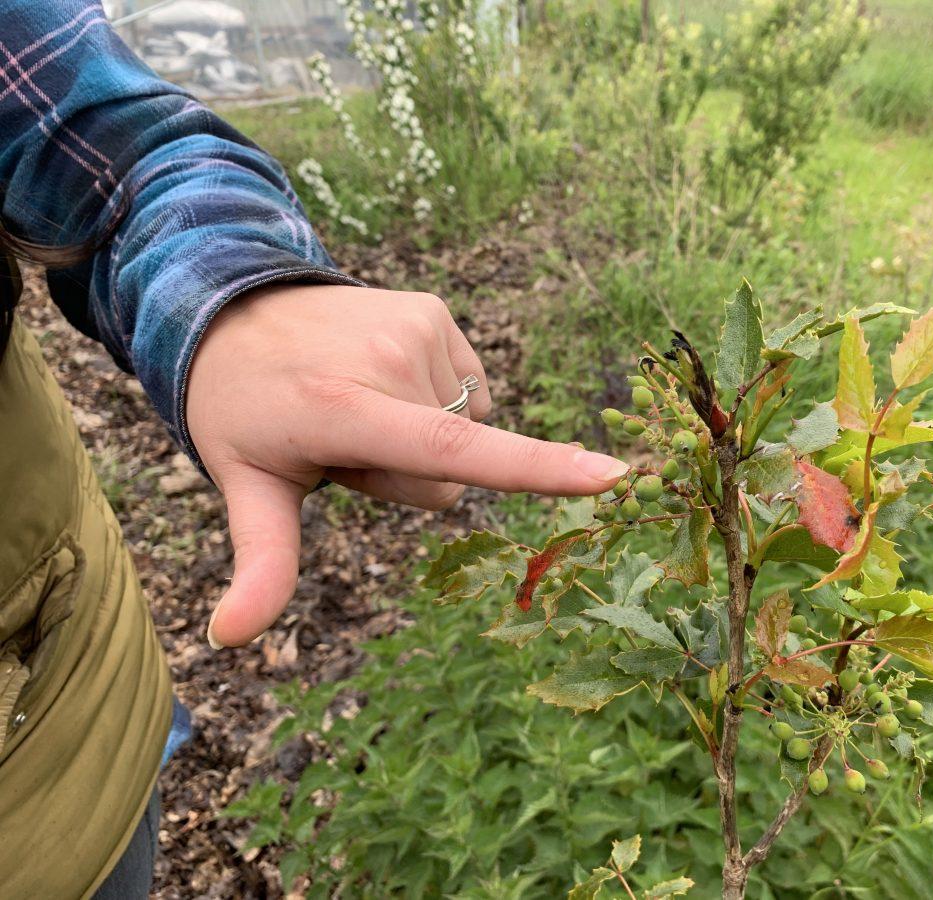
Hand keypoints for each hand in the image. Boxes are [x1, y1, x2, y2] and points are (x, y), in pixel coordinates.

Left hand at [186, 284, 627, 648]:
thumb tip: (228, 638)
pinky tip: (382, 377)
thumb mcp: (247, 486)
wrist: (232, 307)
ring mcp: (416, 327)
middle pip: (450, 473)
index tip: (612, 477)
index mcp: (344, 411)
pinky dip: (437, 397)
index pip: (452, 452)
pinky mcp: (434, 309)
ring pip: (466, 431)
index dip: (536, 470)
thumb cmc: (244, 411)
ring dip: (424, 430)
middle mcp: (389, 361)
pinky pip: (469, 390)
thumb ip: (262, 562)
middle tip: (346, 438)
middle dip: (409, 472)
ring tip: (360, 401)